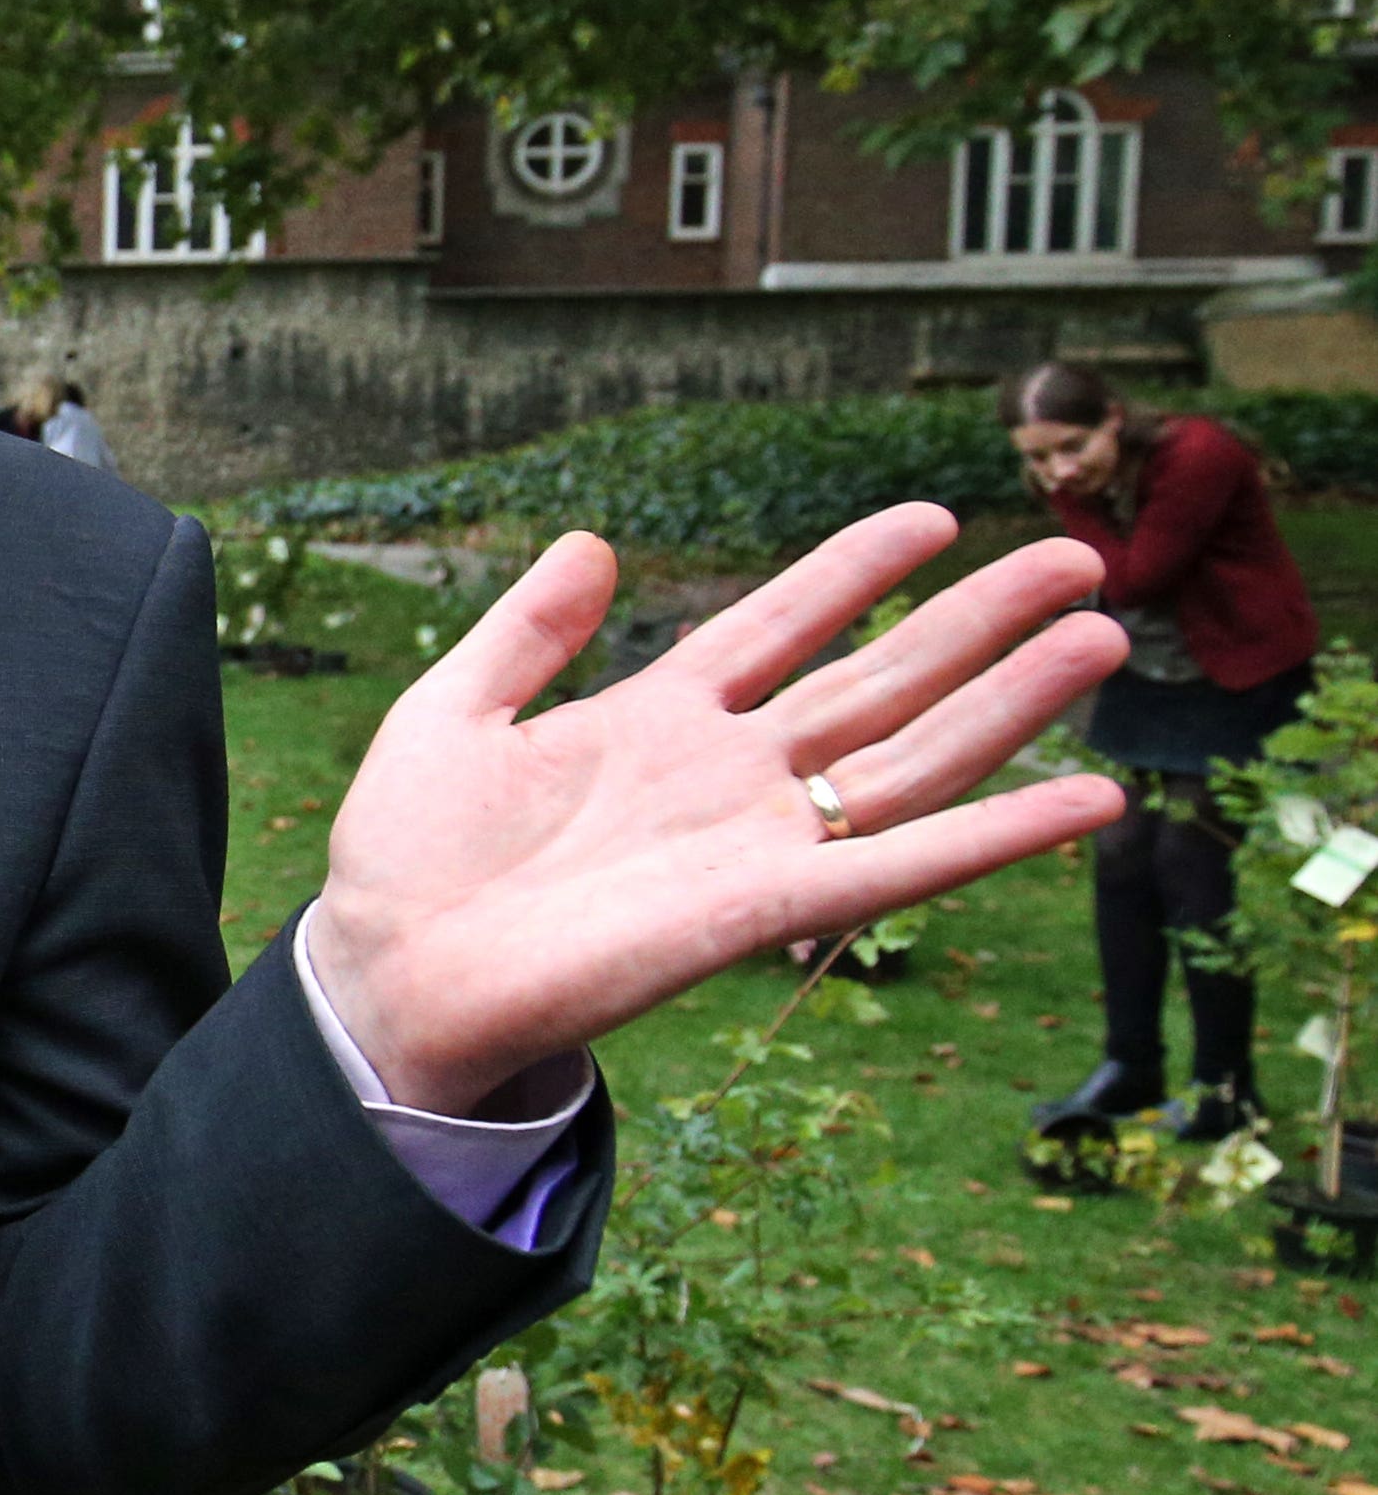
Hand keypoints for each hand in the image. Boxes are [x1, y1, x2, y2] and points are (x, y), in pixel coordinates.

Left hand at [304, 505, 1126, 1112]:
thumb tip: (592, 540)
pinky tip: (1089, 798)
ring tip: (1104, 633)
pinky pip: (900, 866)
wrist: (390, 978)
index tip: (932, 517)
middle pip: (877, 680)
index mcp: (655, 718)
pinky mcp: (766, 908)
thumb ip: (523, 632)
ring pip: (912, 756)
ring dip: (1011, 701)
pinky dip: (996, 834)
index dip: (854, 572)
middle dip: (976, 622)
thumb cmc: (406, 863)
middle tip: (1079, 558)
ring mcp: (755, 838)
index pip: (780, 625)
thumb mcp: (449, 713)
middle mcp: (726, 774)